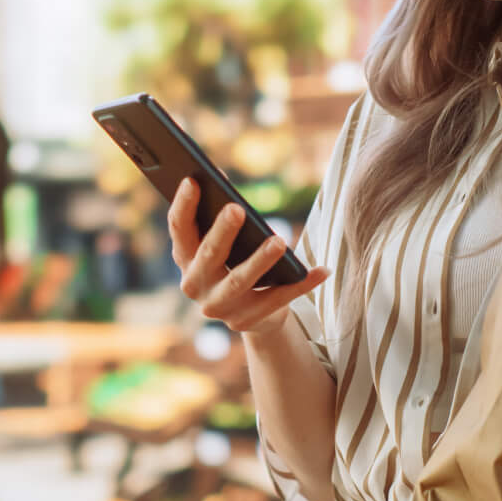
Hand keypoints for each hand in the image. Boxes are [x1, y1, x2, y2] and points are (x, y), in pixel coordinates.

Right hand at [167, 179, 329, 335]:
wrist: (251, 313)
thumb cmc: (236, 262)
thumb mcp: (224, 243)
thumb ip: (221, 220)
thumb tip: (230, 190)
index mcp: (185, 258)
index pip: (179, 229)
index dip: (183, 205)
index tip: (193, 180)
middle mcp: (195, 284)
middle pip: (208, 255)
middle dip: (222, 232)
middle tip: (237, 208)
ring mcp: (219, 306)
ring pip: (239, 280)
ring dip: (259, 260)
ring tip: (279, 241)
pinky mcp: (246, 320)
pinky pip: (278, 299)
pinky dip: (302, 284)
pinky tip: (322, 270)